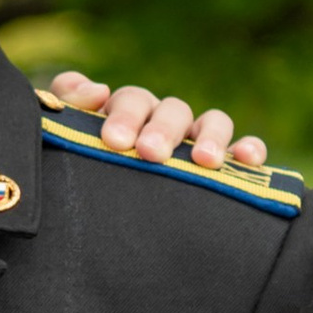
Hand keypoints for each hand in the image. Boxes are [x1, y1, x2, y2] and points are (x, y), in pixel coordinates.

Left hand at [43, 70, 269, 174]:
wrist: (89, 221)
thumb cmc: (76, 171)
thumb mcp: (63, 136)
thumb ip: (66, 105)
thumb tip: (98, 91)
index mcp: (127, 112)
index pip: (132, 100)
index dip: (125, 115)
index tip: (115, 141)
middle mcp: (164, 122)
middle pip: (171, 109)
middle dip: (162, 130)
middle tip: (150, 153)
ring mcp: (194, 141)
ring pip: (212, 122)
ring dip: (210, 136)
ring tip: (204, 160)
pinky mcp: (222, 166)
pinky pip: (242, 151)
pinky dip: (249, 149)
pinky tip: (248, 160)